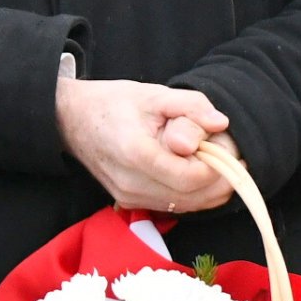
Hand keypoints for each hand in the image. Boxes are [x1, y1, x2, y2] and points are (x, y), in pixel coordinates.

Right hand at [55, 77, 233, 212]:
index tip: (226, 144)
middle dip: (221, 178)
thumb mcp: (154, 94)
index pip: (191, 177)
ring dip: (211, 188)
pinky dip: (195, 193)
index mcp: (135, 153)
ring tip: (214, 159)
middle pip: (193, 196)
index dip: (219, 165)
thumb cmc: (113, 103)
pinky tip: (197, 169)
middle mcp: (130, 183)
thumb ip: (191, 106)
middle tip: (228, 152)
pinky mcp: (130, 202)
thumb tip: (220, 124)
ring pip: (188, 206)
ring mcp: (128, 197)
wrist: (72, 120)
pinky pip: (175, 206)